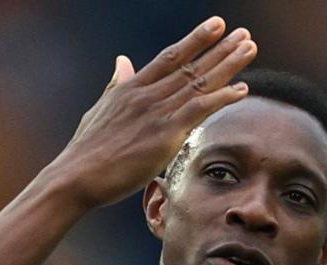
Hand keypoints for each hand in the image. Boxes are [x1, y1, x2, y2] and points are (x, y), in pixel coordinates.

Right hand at [54, 16, 256, 207]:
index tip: (216, 26)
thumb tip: (122, 61)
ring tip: (249, 48)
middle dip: (220, 48)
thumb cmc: (86, 151)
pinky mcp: (164, 134)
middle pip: (191, 65)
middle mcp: (147, 94)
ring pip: (198, 82)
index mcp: (131, 88)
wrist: (76, 176)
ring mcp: (156, 112)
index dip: (195, 40)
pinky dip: (221, 97)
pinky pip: (199, 110)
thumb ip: (116, 84)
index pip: (170, 57)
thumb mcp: (100, 109)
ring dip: (228, 64)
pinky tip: (241, 90)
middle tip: (244, 33)